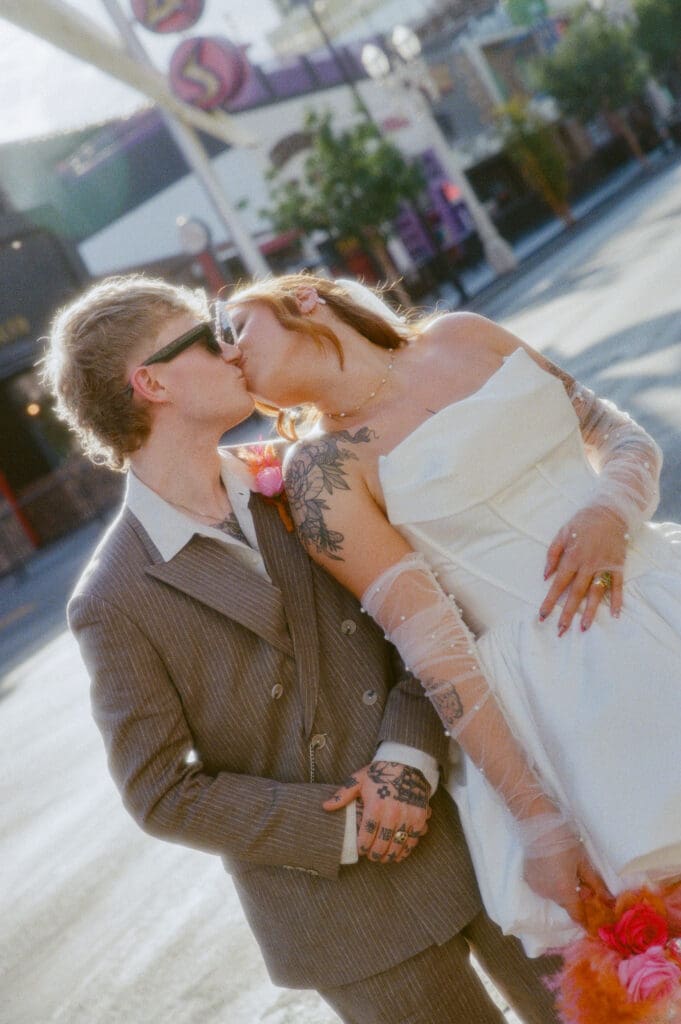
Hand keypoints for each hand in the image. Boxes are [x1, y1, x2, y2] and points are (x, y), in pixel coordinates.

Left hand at [323, 761, 430, 863]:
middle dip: (375, 854)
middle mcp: (392, 815)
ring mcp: (408, 818)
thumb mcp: (359, 780)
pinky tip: (400, 852)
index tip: (361, 849)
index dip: (362, 846)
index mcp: (375, 807)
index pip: (366, 836)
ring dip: (390, 855)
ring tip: (385, 857)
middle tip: (372, 856)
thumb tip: (325, 806)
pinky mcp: (420, 818)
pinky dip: (406, 849)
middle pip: (382, 844)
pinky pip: (413, 840)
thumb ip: (343, 795)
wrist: (407, 763)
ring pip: (398, 846)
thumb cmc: (380, 772)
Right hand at [518, 810, 612, 925]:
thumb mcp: (583, 862)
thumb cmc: (565, 842)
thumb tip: (610, 902)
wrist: (538, 825)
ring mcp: (537, 887)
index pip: (577, 915)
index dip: (586, 920)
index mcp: (564, 892)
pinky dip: (551, 882)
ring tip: (566, 868)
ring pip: (554, 894)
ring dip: (562, 888)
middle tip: (582, 880)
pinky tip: (553, 866)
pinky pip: (544, 886)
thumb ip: (596, 885)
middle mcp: (549, 894)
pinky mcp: (528, 878)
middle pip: (566, 902)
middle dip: (575, 896)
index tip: (593, 922)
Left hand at [540, 505, 627, 634]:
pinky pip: (618, 585)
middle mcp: (588, 564)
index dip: (550, 601)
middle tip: (561, 631)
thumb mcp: (561, 533)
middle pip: (576, 593)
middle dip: (567, 613)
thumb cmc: (582, 522)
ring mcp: (604, 566)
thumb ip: (552, 554)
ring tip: (583, 628)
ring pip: (596, 592)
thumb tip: (545, 576)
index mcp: (572, 557)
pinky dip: (617, 600)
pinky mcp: (618, 565)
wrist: (610, 511)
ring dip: (590, 611)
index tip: (542, 615)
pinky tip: (614, 614)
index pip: (558, 584)